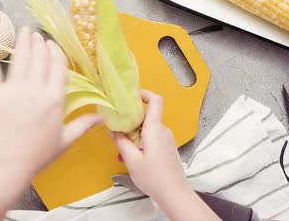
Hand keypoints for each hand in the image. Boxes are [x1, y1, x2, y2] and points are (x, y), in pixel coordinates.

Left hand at [0, 28, 101, 179]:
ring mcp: (14, 90)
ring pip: (21, 59)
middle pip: (40, 59)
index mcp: (55, 100)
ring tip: (25, 30)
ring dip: (24, 42)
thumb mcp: (64, 141)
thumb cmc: (36, 156)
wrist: (6, 167)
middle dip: (40, 44)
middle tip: (38, 34)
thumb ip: (83, 125)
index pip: (58, 68)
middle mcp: (36, 90)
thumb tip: (104, 118)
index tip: (52, 45)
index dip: (56, 53)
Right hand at [111, 90, 219, 220]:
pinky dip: (140, 144)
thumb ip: (121, 142)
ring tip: (122, 154)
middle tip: (117, 134)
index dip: (144, 93)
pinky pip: (151, 139)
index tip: (129, 96)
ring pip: (146, 130)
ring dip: (133, 138)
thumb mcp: (131, 160)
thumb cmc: (154, 178)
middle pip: (145, 116)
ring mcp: (166, 139)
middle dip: (130, 123)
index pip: (155, 100)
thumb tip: (112, 129)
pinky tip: (132, 159)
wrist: (175, 195)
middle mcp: (163, 131)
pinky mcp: (167, 148)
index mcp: (155, 129)